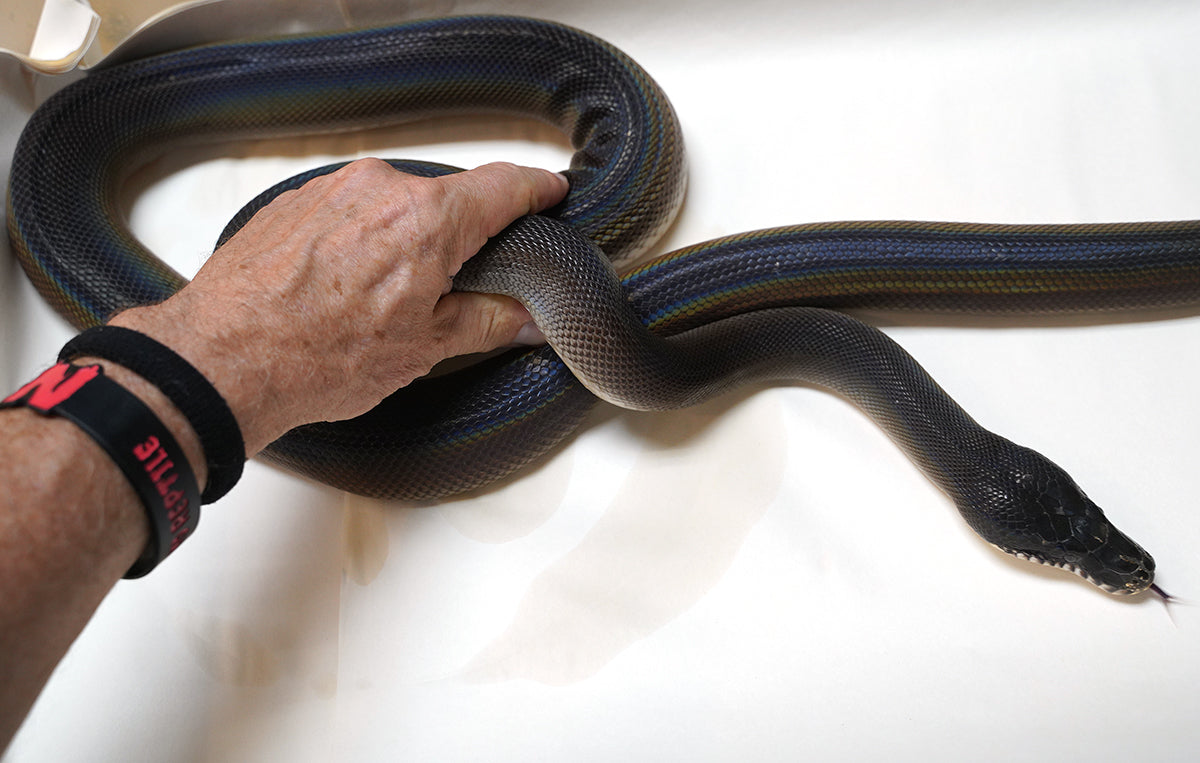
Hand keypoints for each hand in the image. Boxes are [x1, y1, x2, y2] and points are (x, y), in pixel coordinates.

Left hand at [111, 158, 568, 453]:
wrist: (220, 361)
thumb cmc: (316, 357)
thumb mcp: (422, 348)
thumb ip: (487, 321)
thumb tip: (526, 319)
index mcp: (428, 219)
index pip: (503, 187)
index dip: (536, 190)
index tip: (550, 192)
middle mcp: (380, 188)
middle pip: (447, 198)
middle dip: (463, 234)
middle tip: (464, 281)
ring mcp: (331, 189)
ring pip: (394, 204)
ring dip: (407, 238)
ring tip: (389, 297)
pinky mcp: (293, 202)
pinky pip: (349, 210)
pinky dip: (363, 239)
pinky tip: (346, 287)